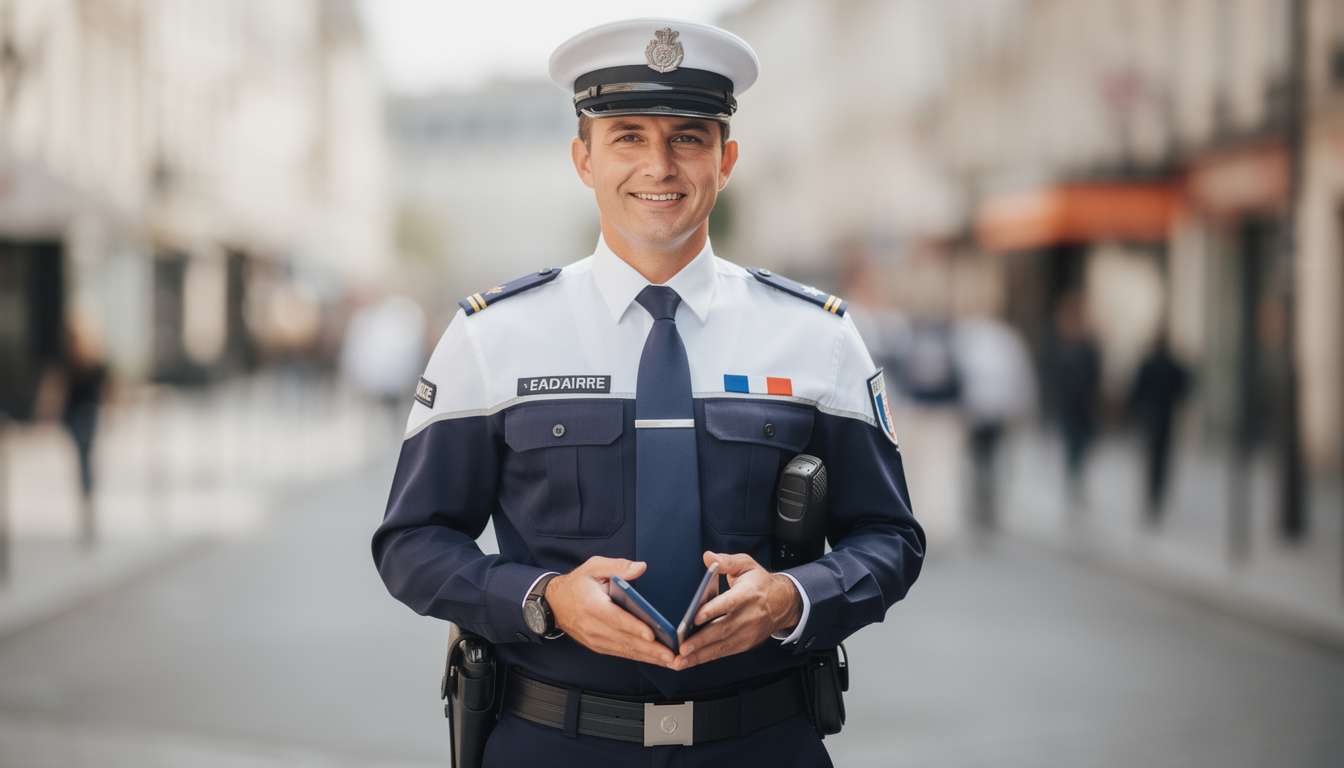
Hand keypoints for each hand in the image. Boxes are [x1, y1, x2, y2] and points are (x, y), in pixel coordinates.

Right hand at [546, 556, 675, 667]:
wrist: (554, 604)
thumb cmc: (577, 584)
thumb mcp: (593, 567)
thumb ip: (617, 566)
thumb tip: (640, 567)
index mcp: (593, 605)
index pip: (616, 619)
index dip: (634, 627)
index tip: (652, 634)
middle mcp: (594, 626)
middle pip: (625, 639)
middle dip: (650, 649)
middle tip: (671, 655)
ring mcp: (596, 639)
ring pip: (625, 650)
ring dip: (648, 657)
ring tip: (670, 661)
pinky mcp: (599, 646)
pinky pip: (622, 653)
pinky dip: (640, 657)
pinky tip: (656, 660)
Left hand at [671, 552, 801, 670]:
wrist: (784, 603)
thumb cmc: (760, 583)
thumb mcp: (746, 565)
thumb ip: (726, 561)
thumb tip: (708, 557)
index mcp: (748, 594)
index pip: (729, 603)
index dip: (712, 610)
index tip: (695, 617)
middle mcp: (749, 616)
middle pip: (722, 629)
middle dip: (700, 640)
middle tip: (682, 647)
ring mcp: (747, 632)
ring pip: (721, 645)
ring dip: (699, 654)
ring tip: (680, 660)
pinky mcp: (745, 644)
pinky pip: (724, 652)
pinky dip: (706, 658)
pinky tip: (691, 661)